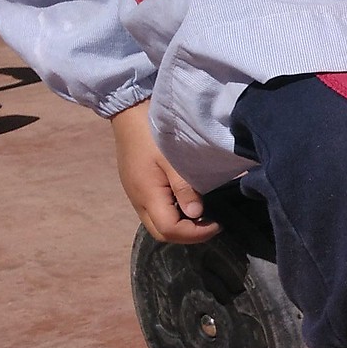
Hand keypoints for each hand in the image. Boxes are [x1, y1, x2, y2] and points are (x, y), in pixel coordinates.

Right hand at [111, 100, 217, 244]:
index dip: (195, 234)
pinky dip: (173, 216)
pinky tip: (188, 204)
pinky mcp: (138, 188)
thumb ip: (184, 187)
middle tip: (212, 224)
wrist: (129, 113)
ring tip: (203, 216)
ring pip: (157, 225)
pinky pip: (155, 212)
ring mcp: (136, 195)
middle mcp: (138, 201)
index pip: (169, 230)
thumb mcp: (173, 158)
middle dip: (188, 235)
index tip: (217, 224)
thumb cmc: (153, 133)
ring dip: (180, 227)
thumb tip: (195, 214)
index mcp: (146, 195)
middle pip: (161, 233)